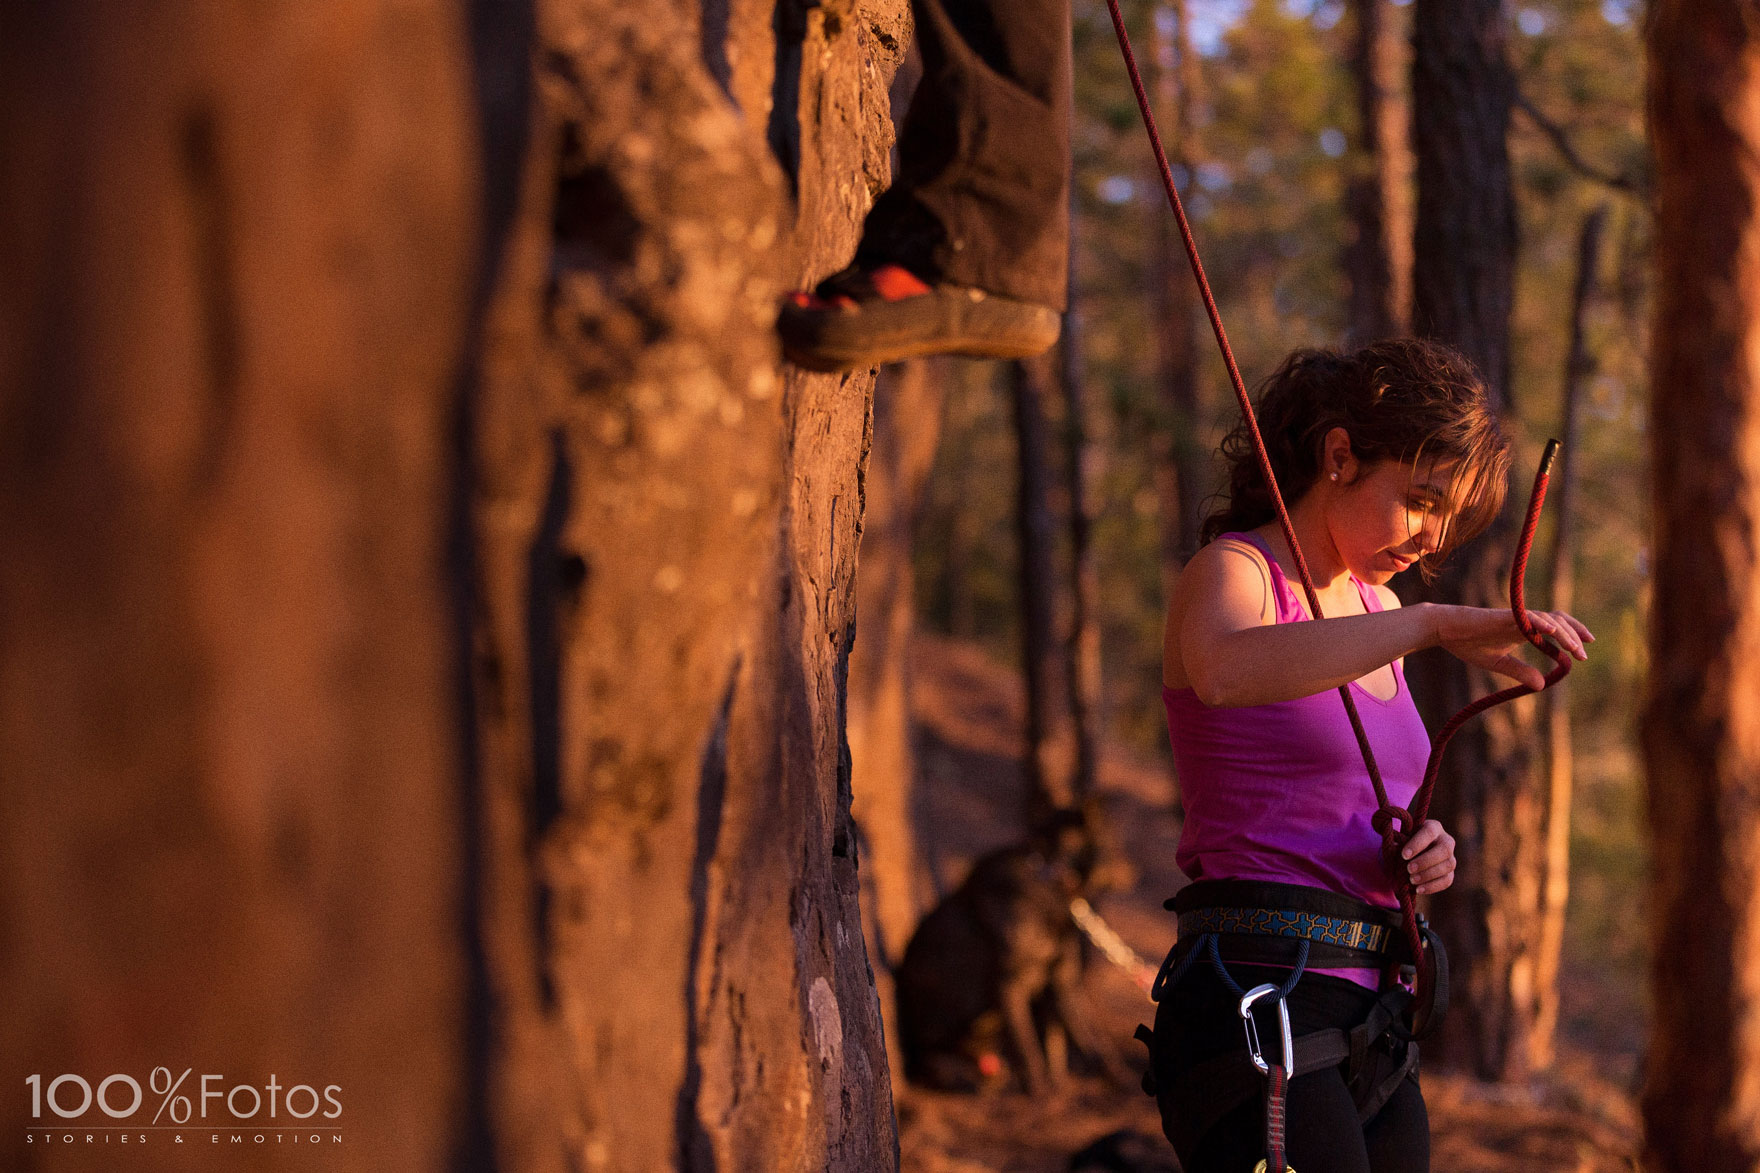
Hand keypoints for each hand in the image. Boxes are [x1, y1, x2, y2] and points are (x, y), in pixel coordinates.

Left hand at [1401, 820, 1455, 895]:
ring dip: (1429, 874)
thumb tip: (1394, 847)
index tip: (1404, 855)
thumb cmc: (1403, 842)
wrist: (1410, 854)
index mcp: (1433, 827)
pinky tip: (1418, 889)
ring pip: (1448, 865)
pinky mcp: (1450, 873)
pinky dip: (1433, 886)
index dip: (1417, 844)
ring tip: (1412, 880)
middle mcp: (1446, 840)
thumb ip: (1398, 841)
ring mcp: (1451, 857)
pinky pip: (1447, 880)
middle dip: (1426, 861)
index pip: (1429, 832)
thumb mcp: (1400, 838)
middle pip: (1444, 850)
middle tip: (1409, 869)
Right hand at [1430, 604, 1593, 689]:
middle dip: (1574, 636)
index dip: (1573, 633)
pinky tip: (1552, 632)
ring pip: (1548, 620)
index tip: (1585, 647)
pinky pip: (1527, 617)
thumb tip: (1542, 685)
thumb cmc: (1467, 643)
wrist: (1445, 630)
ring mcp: (1515, 617)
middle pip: (1558, 621)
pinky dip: (1541, 623)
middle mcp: (1524, 621)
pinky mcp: (1504, 617)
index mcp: (1524, 630)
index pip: (1555, 626)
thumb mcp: (1498, 663)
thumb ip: (1520, 671)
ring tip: (1574, 649)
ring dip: (1563, 634)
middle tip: (1583, 655)